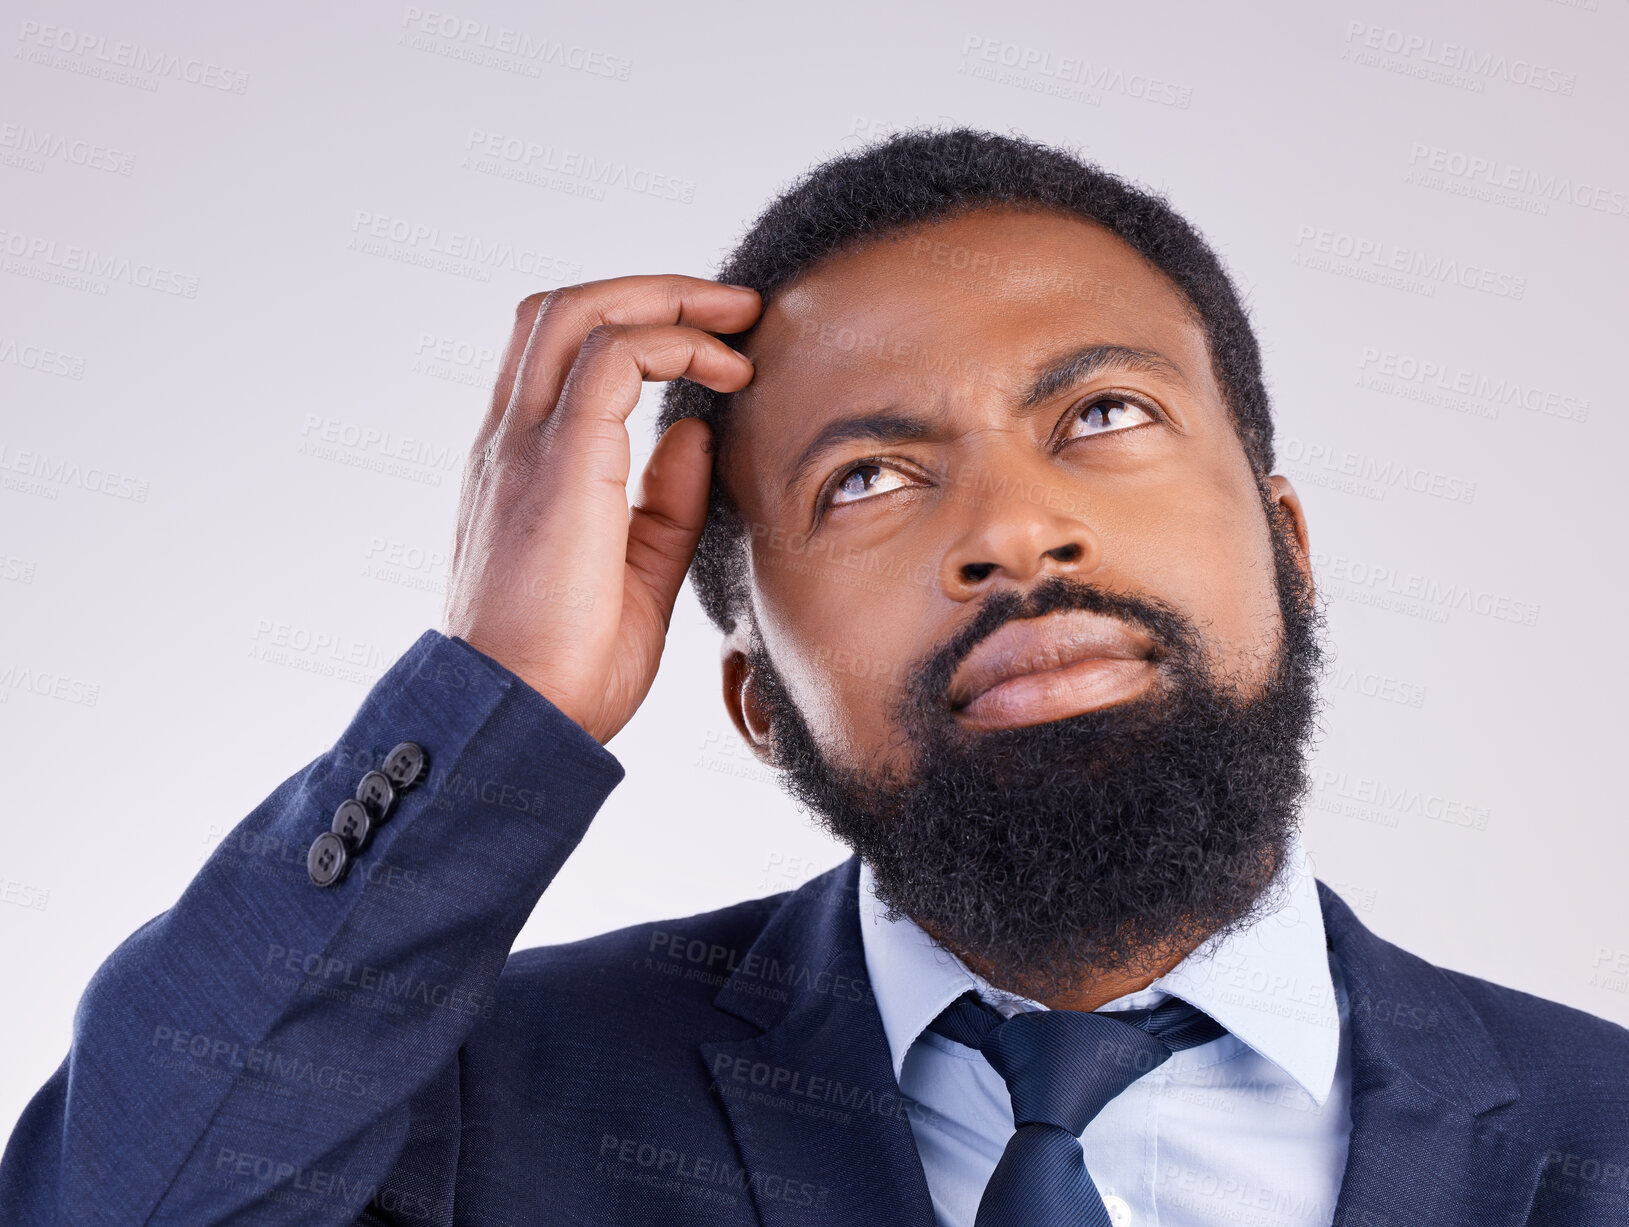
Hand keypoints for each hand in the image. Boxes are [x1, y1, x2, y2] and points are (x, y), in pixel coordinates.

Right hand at [441, 276, 760, 743]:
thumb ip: (663, 501)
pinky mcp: (556, 466)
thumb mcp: (638, 571)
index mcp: (522, 466)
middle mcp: (511, 443)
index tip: (719, 346)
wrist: (519, 723)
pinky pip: (612, 360)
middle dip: (656, 289)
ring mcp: (524, 448)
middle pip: (563, 309)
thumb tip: (695, 433)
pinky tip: (725, 374)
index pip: (560, 353)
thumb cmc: (567, 669)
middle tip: (736, 306)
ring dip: (666, 299)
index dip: (639, 325)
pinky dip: (673, 345)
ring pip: (578, 313)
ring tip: (737, 321)